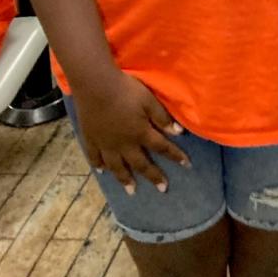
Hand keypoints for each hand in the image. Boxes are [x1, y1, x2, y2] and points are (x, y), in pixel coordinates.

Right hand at [74, 70, 188, 194]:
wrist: (95, 85)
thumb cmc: (125, 90)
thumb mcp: (149, 101)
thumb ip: (162, 117)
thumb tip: (178, 133)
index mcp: (140, 133)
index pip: (162, 147)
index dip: (176, 156)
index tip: (187, 166)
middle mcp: (124, 144)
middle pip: (140, 163)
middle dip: (153, 176)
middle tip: (162, 189)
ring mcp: (105, 144)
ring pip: (117, 167)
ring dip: (125, 179)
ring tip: (131, 190)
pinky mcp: (90, 139)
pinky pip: (95, 157)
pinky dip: (99, 166)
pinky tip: (102, 172)